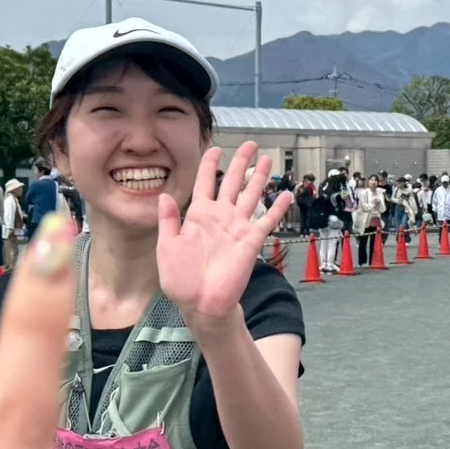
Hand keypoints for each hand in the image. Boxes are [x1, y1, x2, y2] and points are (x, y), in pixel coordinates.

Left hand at [158, 142, 291, 324]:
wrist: (201, 304)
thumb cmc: (181, 280)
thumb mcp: (167, 247)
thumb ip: (168, 220)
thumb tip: (164, 195)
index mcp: (198, 216)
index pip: (205, 182)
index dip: (209, 164)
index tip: (215, 148)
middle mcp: (220, 217)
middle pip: (232, 182)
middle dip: (240, 162)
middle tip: (250, 144)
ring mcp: (237, 227)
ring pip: (251, 195)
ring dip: (259, 178)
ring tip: (267, 160)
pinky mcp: (251, 240)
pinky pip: (267, 220)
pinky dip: (277, 208)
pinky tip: (285, 195)